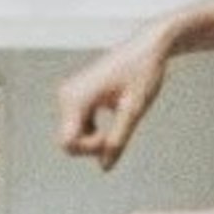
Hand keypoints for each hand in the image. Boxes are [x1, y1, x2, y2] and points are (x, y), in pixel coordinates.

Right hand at [55, 26, 173, 166]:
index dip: (89, 150)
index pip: (67, 143)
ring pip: (74, 134)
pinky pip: (79, 125)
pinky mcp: (77, 95)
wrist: (148, 47)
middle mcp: (66, 95)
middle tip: (120, 132)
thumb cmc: (142, 74)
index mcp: (76, 98)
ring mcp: (70, 94)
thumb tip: (104, 167)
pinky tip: (116, 114)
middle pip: (68, 141)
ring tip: (121, 120)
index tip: (112, 138)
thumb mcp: (133, 110)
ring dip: (95, 137)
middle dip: (92, 145)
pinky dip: (96, 129)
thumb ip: (118, 140)